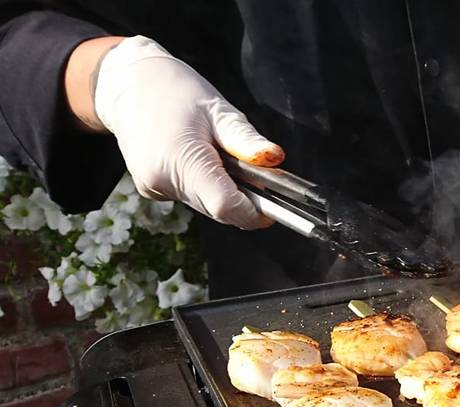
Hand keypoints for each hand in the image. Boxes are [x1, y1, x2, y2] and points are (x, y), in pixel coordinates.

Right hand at [70, 36, 283, 228]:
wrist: (127, 85)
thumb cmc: (177, 92)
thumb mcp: (218, 110)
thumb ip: (245, 139)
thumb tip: (275, 159)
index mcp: (181, 157)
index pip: (224, 206)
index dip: (252, 212)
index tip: (271, 206)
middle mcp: (162, 179)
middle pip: (217, 208)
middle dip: (240, 198)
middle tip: (247, 168)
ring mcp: (153, 187)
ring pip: (205, 206)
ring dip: (221, 190)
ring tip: (216, 155)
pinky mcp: (150, 190)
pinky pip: (189, 197)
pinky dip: (203, 186)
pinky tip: (195, 158)